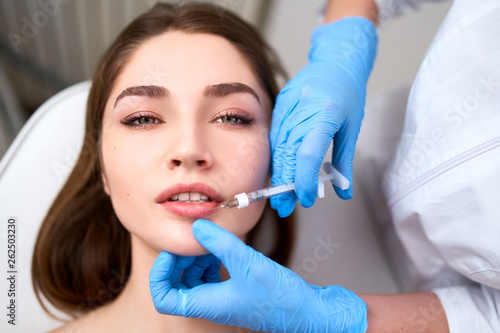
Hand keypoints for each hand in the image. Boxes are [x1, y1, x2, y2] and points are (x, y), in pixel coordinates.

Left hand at [150, 219, 366, 331]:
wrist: (309, 311)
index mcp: (207, 304)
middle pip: (178, 285)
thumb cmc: (282, 298)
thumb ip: (220, 243)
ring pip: (195, 280)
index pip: (164, 297)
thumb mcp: (248, 263)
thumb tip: (197, 227)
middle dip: (180, 260)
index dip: (160, 273)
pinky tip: (223, 247)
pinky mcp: (236, 291)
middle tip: (193, 240)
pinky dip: (212, 260)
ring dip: (197, 258)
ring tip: (209, 241)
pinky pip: (212, 276)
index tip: (172, 251)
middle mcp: (212, 304)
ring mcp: (224, 299)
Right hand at [270, 17, 376, 216]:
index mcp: (325, 114)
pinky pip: (275, 136)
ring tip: (280, 196)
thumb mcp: (352, 127)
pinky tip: (278, 173)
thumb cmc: (348, 94)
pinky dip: (276, 157)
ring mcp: (288, 106)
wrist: (335, 61)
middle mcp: (302, 110)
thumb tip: (344, 192)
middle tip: (284, 208)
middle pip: (288, 154)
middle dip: (285, 184)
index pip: (308, 154)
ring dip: (278, 174)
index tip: (305, 198)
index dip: (303, 179)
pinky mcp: (280, 105)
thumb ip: (345, 162)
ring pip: (278, 147)